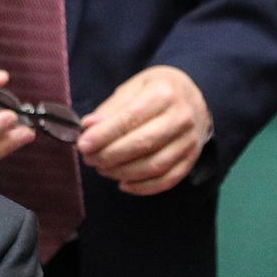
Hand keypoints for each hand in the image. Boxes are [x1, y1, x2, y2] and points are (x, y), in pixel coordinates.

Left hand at [77, 65, 211, 195]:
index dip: (104, 135)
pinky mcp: (191, 160)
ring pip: (154, 166)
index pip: (130, 118)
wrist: (193, 97)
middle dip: (110, 155)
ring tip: (102, 168)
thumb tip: (88, 127)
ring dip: (122, 172)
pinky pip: (167, 180)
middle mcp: (181, 117)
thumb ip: (110, 110)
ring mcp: (189, 141)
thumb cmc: (155, 92)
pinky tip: (123, 184)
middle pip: (143, 144)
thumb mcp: (132, 89)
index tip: (83, 144)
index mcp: (164, 94)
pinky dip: (143, 187)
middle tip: (89, 158)